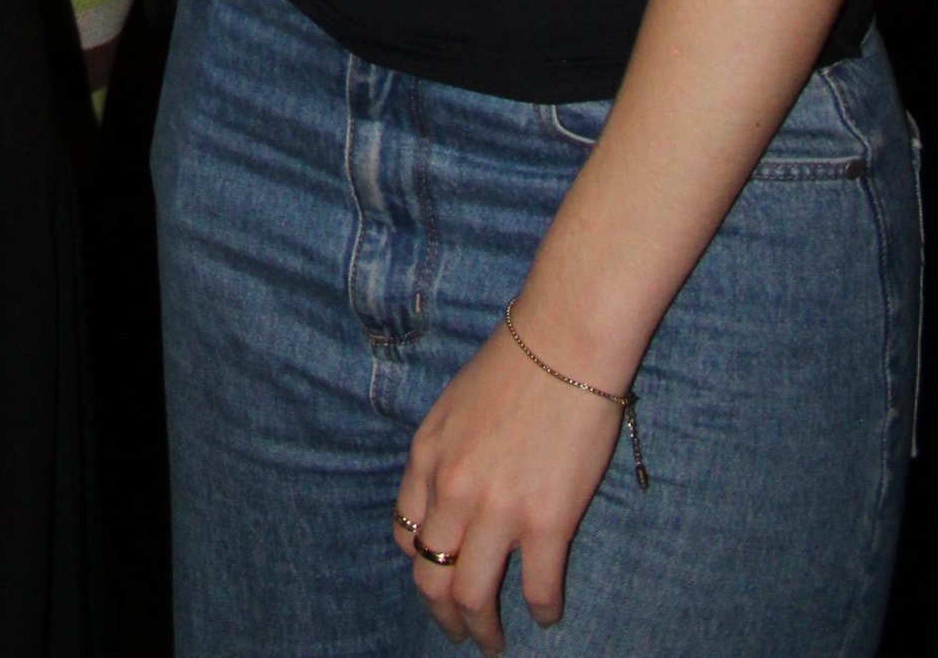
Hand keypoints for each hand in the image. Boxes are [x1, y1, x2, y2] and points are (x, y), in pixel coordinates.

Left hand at [392, 322, 622, 648]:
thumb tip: (446, 496)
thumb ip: (445, 453)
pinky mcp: (546, 522)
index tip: (436, 577)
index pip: (406, 533)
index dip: (420, 564)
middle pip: (430, 575)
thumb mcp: (453, 404)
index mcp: (427, 457)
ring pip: (472, 595)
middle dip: (441, 614)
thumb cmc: (513, 362)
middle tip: (458, 632)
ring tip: (493, 642)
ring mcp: (497, 509)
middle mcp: (453, 489)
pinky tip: (548, 614)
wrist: (563, 342)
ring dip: (482, 629)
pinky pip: (536, 588)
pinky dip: (541, 610)